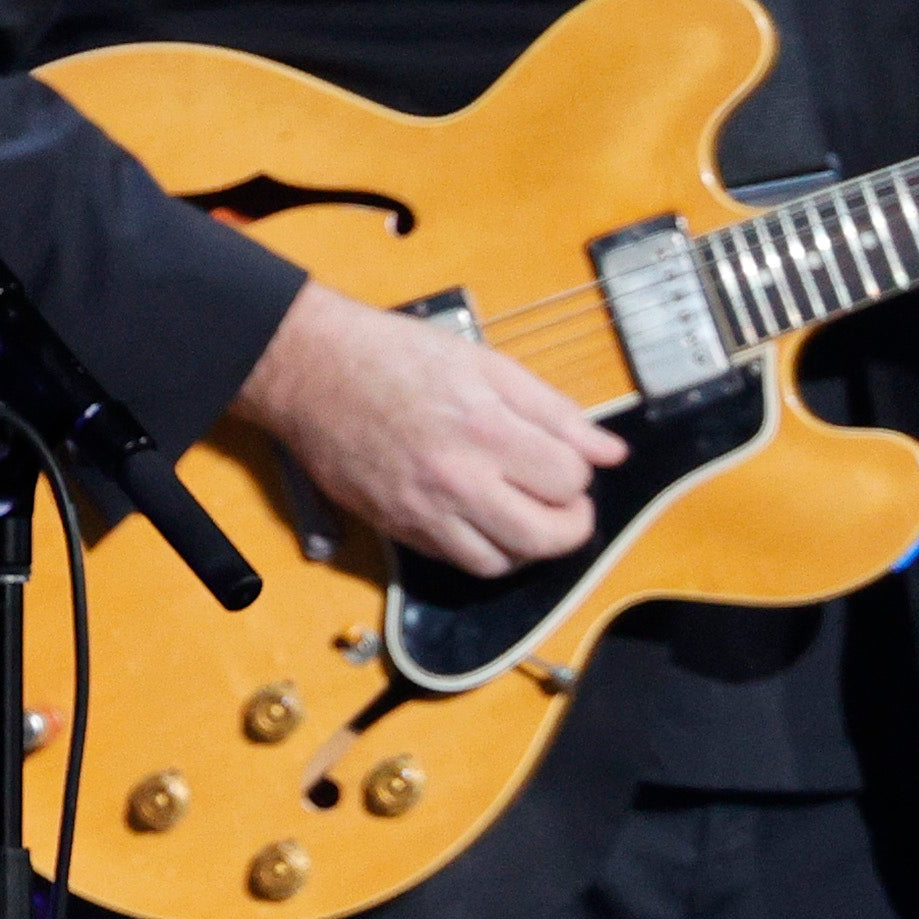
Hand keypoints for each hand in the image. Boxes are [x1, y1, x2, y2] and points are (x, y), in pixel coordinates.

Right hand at [231, 278, 626, 577]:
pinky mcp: (399, 529)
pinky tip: (487, 520)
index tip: (568, 457)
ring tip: (527, 513)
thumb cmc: (394, 356)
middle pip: (546, 537)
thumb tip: (608, 452)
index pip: (568, 480)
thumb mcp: (484, 363)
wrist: (310, 373)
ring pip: (504, 562)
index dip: (580, 471)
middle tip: (566, 502)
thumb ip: (552, 410)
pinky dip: (487, 551)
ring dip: (529, 544)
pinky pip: (460, 563)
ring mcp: (425, 512)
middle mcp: (457, 479)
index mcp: (485, 428)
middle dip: (571, 523)